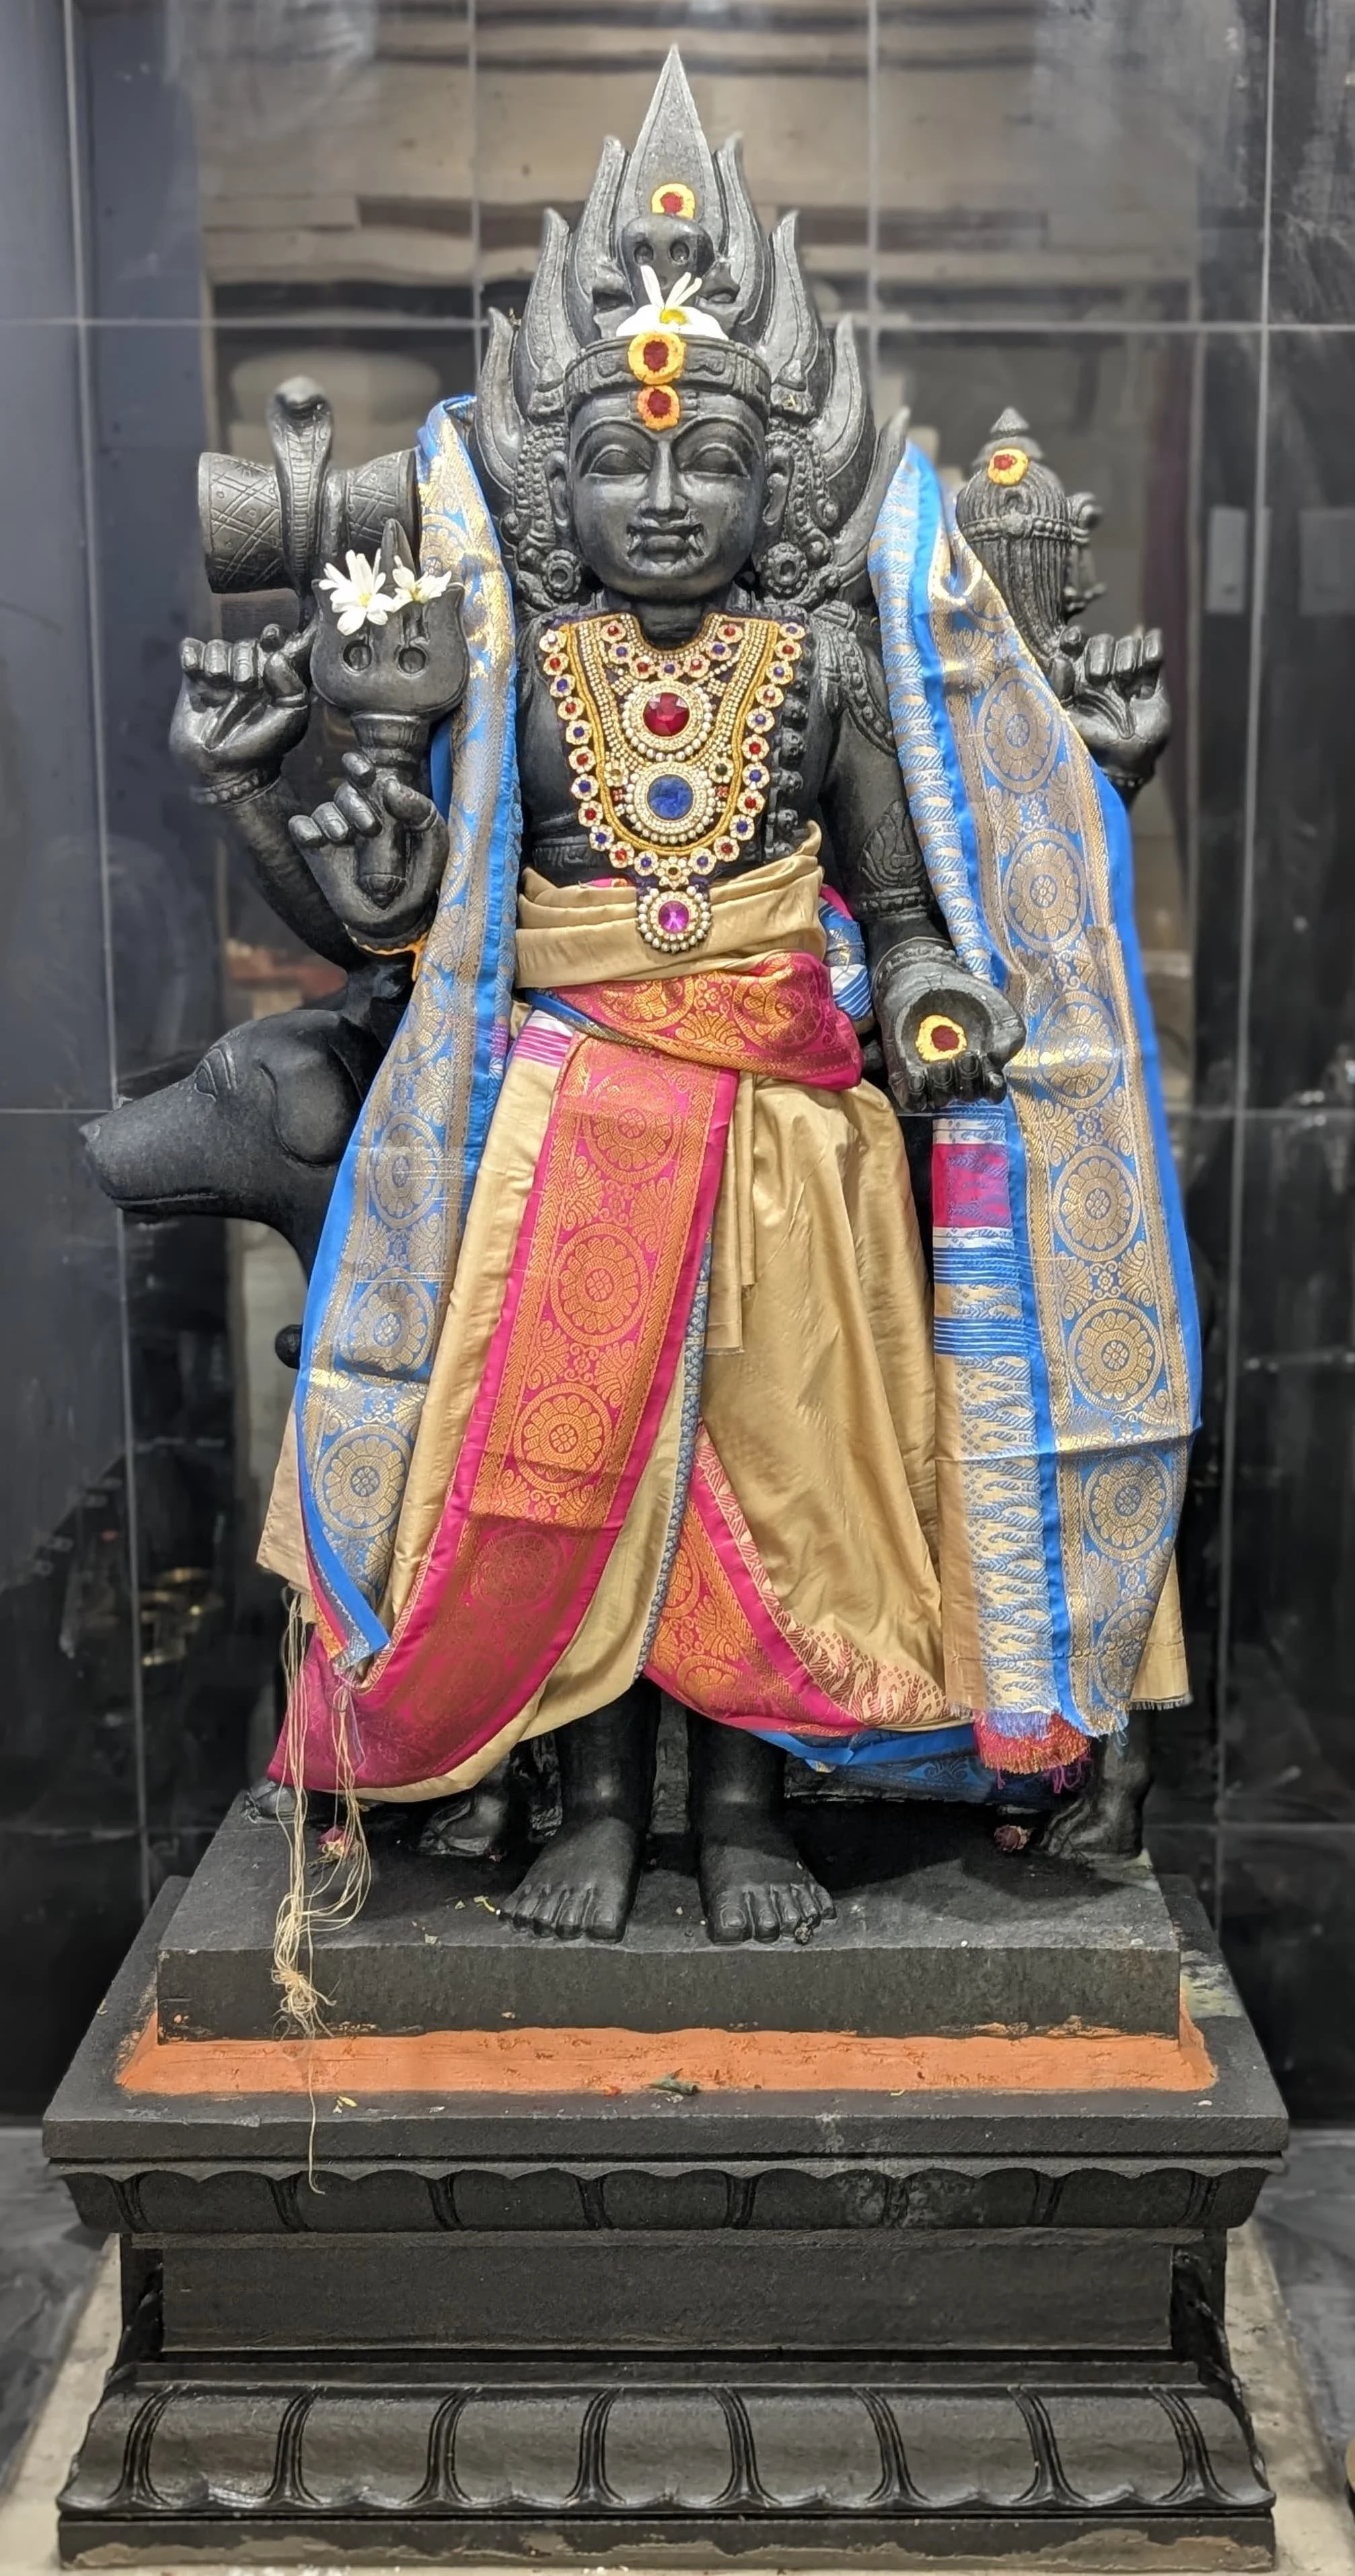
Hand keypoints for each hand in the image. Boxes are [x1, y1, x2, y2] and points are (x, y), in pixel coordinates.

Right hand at [171, 622, 312, 796]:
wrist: (224, 770)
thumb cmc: (263, 747)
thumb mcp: (291, 718)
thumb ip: (293, 685)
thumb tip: (275, 655)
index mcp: (274, 679)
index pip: (276, 642)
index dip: (275, 635)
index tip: (271, 638)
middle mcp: (247, 673)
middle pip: (245, 643)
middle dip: (245, 659)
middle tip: (245, 687)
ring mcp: (219, 677)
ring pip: (217, 645)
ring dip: (219, 661)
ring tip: (219, 687)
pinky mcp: (194, 681)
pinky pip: (190, 649)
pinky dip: (191, 654)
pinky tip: (195, 672)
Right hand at [288, 750, 447, 949]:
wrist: (399, 917)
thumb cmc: (421, 873)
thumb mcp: (432, 839)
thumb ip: (418, 809)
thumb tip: (389, 785)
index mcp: (384, 803)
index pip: (365, 771)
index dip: (359, 765)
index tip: (365, 773)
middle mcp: (357, 814)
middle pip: (344, 791)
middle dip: (355, 803)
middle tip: (371, 828)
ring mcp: (336, 833)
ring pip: (323, 810)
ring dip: (332, 818)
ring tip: (345, 837)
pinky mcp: (317, 853)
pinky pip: (301, 828)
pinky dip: (305, 828)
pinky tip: (317, 839)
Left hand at [875, 939, 1025, 1110]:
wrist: (929, 979)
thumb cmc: (967, 996)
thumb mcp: (997, 1008)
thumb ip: (1008, 1033)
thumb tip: (997, 1057)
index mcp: (985, 1066)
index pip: (993, 1091)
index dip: (993, 1089)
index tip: (991, 1073)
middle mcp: (959, 1077)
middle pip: (967, 1096)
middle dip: (967, 1080)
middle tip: (965, 1057)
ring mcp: (933, 1078)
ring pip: (941, 1098)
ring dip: (943, 1086)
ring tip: (940, 1064)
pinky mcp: (908, 1075)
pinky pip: (912, 1098)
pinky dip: (915, 1093)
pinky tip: (918, 1076)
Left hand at [1047, 624, 1168, 799]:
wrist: (1125, 759)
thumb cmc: (1091, 741)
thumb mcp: (1066, 717)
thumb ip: (1058, 689)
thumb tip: (1060, 658)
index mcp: (1078, 675)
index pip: (1075, 644)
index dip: (1073, 638)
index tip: (1072, 640)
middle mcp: (1103, 669)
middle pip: (1103, 640)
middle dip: (1100, 653)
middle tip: (1098, 678)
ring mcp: (1128, 671)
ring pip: (1129, 642)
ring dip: (1126, 656)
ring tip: (1125, 681)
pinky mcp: (1152, 675)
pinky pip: (1153, 645)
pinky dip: (1152, 646)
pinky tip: (1149, 662)